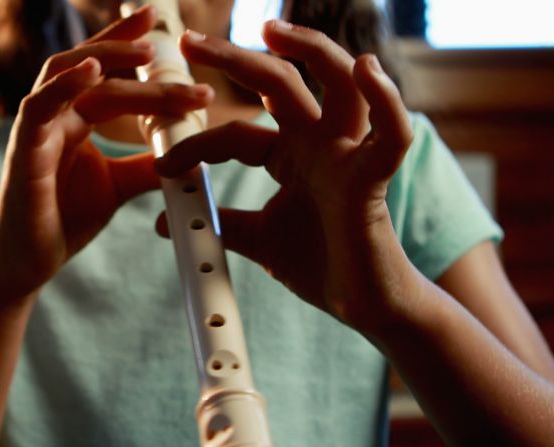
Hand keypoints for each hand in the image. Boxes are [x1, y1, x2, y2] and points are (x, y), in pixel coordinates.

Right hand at [0, 5, 213, 295]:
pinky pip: (38, 107)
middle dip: (126, 44)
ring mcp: (36, 130)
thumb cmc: (63, 221)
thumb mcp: (118, 185)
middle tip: (164, 37)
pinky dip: (64, 86)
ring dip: (105, 57)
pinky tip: (92, 72)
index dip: (127, 42)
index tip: (159, 24)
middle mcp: (54, 115)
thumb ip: (147, 165)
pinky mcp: (23, 152)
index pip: (104, 71)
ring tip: (145, 50)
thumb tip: (188, 153)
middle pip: (89, 64)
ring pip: (68, 75)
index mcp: (74, 119)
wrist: (30, 264)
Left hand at [156, 21, 416, 331]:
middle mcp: (319, 144)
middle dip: (234, 57)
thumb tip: (165, 220)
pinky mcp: (374, 179)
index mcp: (290, 155)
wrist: (362, 306)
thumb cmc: (321, 266)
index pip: (235, 132)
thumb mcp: (258, 239)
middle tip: (189, 40)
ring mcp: (348, 155)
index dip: (197, 144)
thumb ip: (221, 223)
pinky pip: (391, 134)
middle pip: (280, 83)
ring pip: (339, 84)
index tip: (162, 162)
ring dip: (312, 49)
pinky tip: (366, 70)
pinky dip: (385, 100)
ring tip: (272, 32)